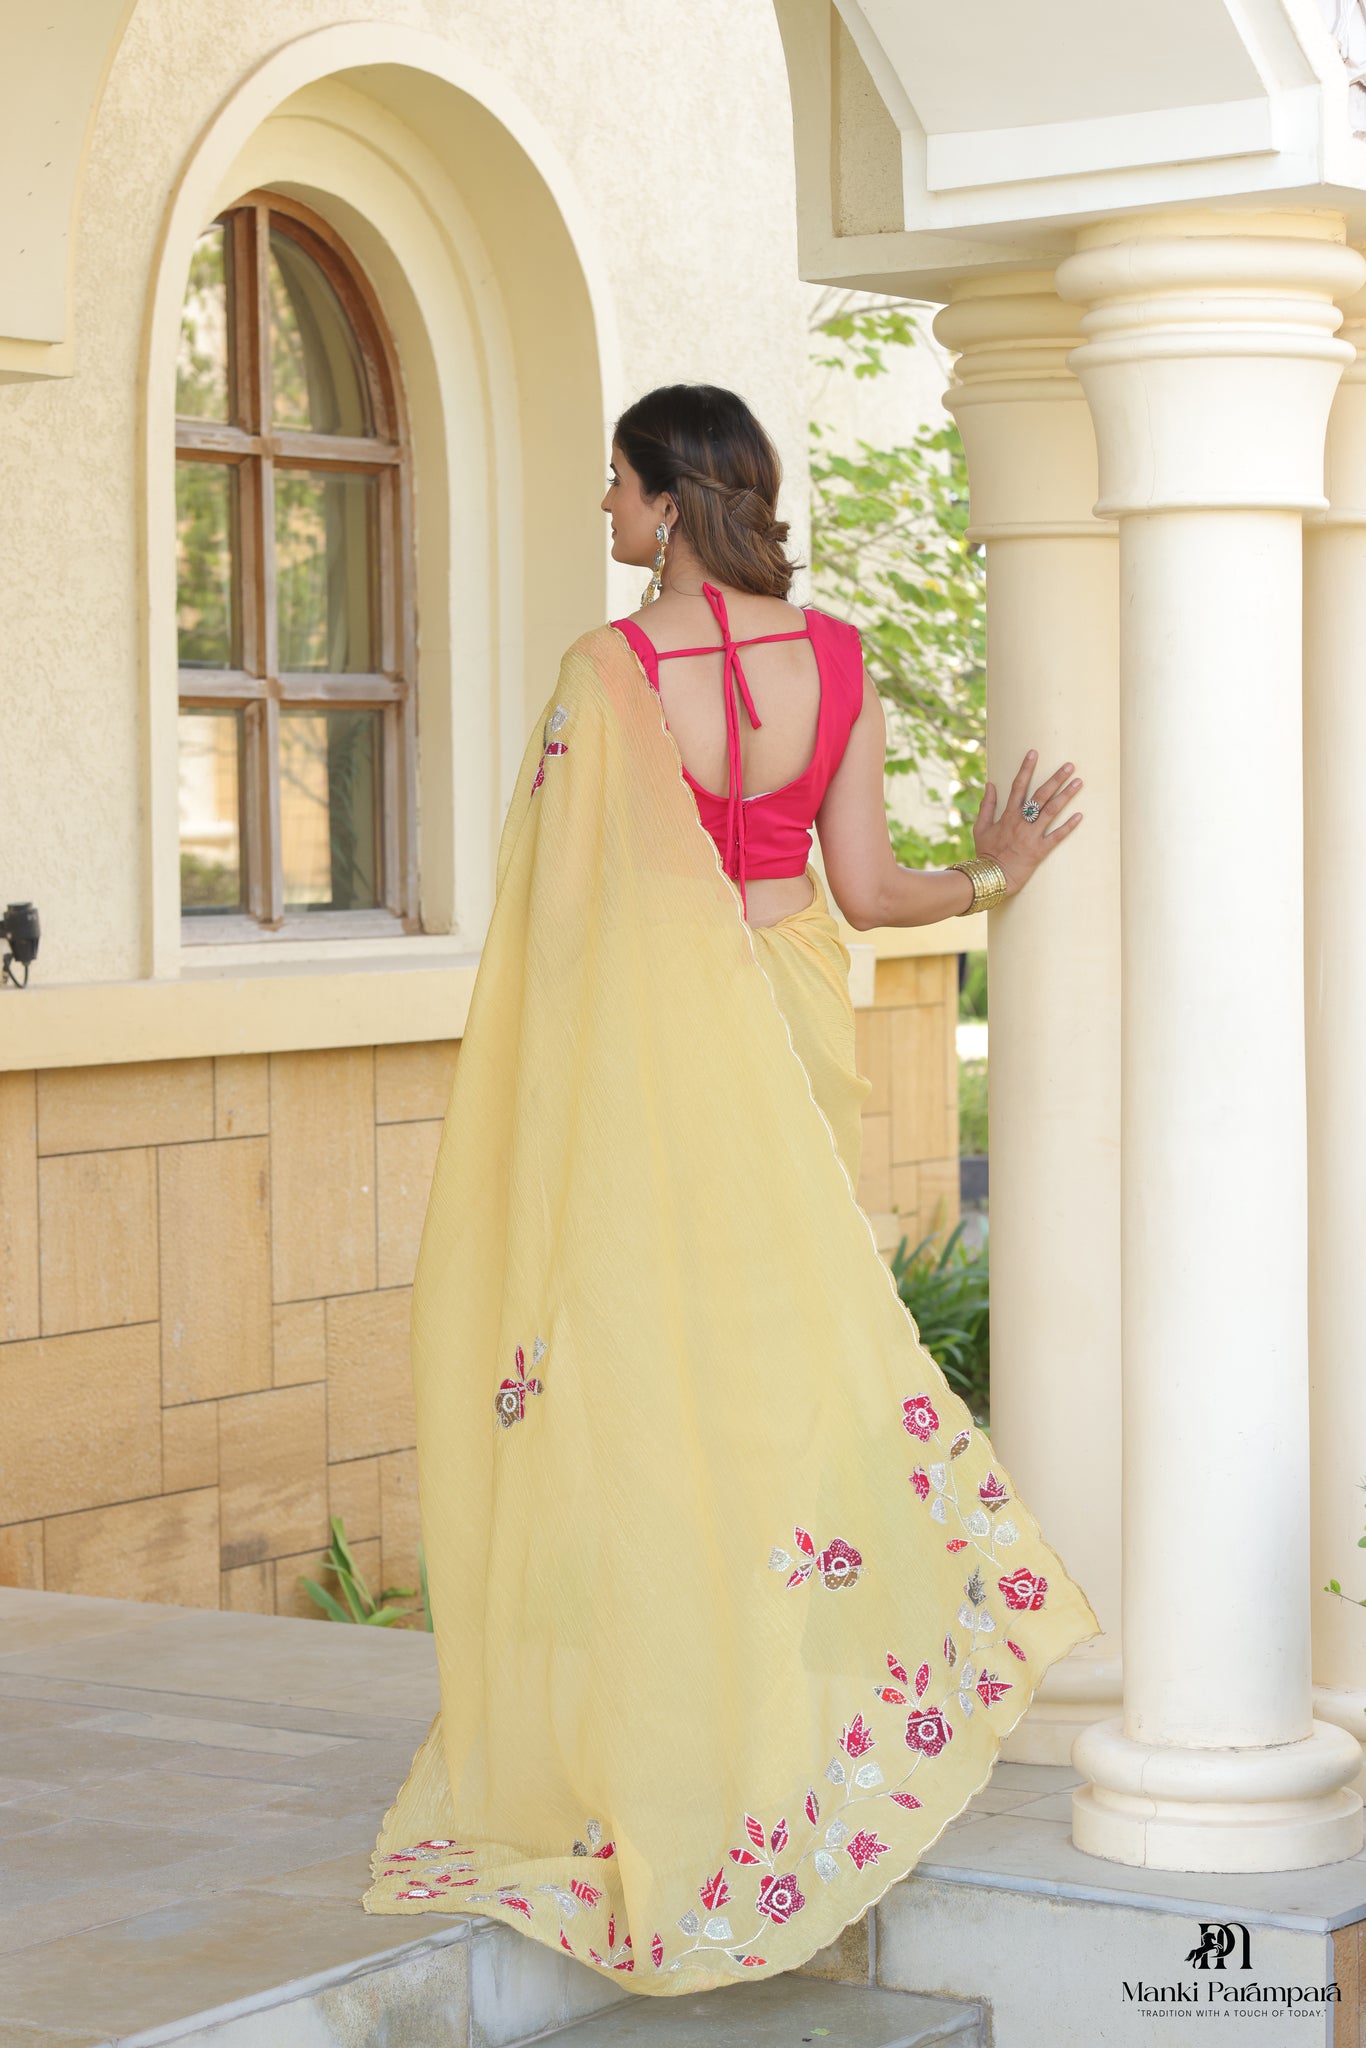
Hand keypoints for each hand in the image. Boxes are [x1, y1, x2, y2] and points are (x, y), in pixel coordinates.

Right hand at [973, 750, 1082, 895]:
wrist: (992, 877)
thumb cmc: (986, 853)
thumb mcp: (980, 828)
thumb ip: (987, 805)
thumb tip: (990, 784)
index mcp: (1007, 815)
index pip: (1018, 786)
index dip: (1026, 768)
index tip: (1034, 753)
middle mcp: (1021, 822)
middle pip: (1040, 795)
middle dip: (1055, 778)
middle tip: (1069, 765)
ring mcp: (1032, 835)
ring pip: (1051, 811)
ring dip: (1066, 796)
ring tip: (1079, 782)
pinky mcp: (1040, 850)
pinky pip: (1057, 836)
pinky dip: (1068, 826)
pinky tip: (1080, 815)